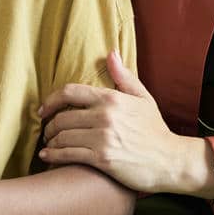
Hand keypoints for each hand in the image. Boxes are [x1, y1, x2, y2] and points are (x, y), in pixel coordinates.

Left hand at [36, 52, 213, 196]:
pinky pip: (67, 154)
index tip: (43, 110)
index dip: (50, 100)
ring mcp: (102, 138)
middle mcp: (104, 116)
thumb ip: (124, 77)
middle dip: (49, 125)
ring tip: (49, 143)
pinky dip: (52, 155)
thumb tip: (111, 53)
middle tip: (47, 131)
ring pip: (62, 136)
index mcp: (111, 99)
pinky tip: (46, 156)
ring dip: (50, 141)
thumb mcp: (143, 98)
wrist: (170, 161)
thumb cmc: (155, 130)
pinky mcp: (101, 159)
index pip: (70, 92)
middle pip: (61, 117)